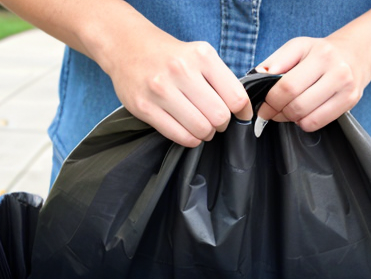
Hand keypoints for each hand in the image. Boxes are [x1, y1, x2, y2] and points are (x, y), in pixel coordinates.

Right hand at [99, 20, 252, 146]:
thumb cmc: (170, 57)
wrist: (127, 47)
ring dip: (206, 134)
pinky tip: (189, 131)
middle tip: (215, 121)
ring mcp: (160, 89)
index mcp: (201, 56)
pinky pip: (180, 136)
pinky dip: (191, 140)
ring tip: (201, 127)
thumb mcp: (200, 56)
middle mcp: (181, 70)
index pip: (236, 97)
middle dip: (222, 124)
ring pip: (201, 129)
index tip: (239, 116)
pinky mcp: (145, 107)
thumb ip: (222, 80)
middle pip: (219, 116)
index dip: (242, 112)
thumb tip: (243, 111)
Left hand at [255, 36, 370, 134]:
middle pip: (296, 106)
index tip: (262, 106)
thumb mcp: (298, 47)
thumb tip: (257, 76)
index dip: (270, 101)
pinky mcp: (350, 102)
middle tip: (272, 112)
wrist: (357, 53)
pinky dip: (304, 123)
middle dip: (278, 112)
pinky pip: (317, 124)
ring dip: (290, 119)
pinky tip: (303, 113)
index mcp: (321, 55)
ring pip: (306, 118)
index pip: (287, 87)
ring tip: (288, 111)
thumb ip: (276, 61)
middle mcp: (337, 71)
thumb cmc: (321, 52)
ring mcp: (346, 89)